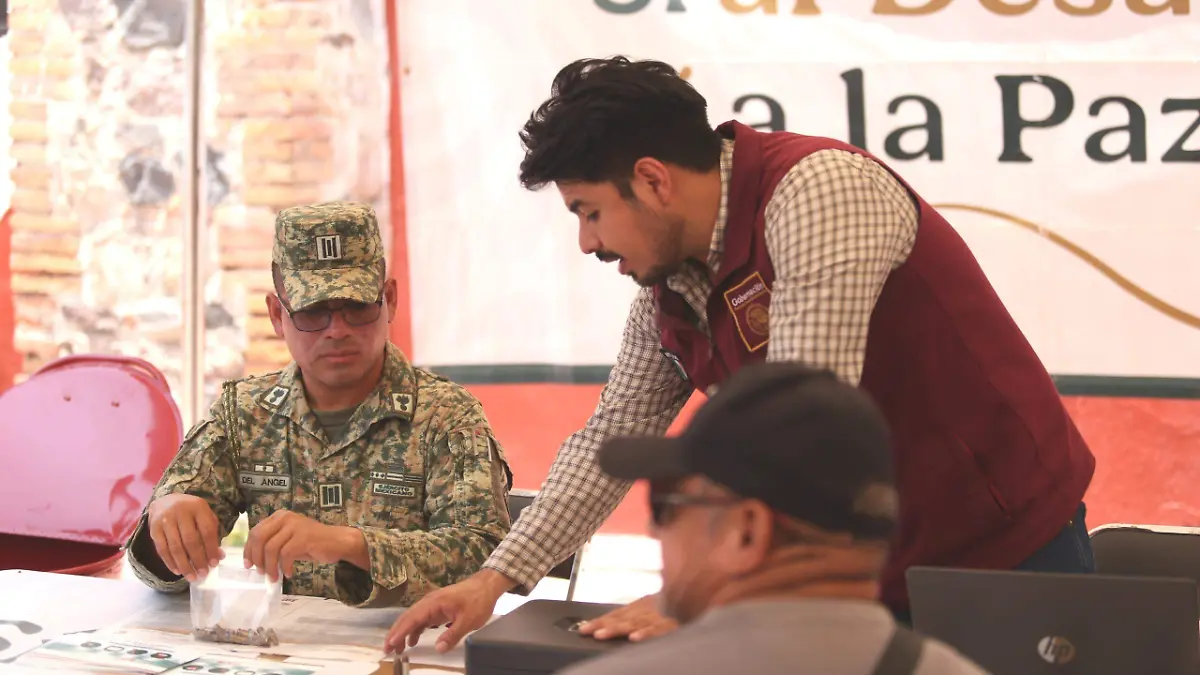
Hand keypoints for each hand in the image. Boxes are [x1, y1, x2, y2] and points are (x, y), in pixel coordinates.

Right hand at [147, 494, 224, 581]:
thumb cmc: (191, 512)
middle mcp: (181, 511)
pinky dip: (170, 562)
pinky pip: (162, 549)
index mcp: (198, 507)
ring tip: (191, 577)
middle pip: (190, 540)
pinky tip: (177, 571)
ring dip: (184, 565)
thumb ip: (213, 535)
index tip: (215, 563)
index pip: (207, 531)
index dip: (211, 549)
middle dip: (198, 560)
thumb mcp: (205, 517)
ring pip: (175, 547)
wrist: (165, 500)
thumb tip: (219, 557)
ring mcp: (165, 519)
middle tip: (203, 574)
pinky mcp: (153, 528)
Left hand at [243, 509, 343, 581]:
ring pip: (271, 548)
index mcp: (279, 517)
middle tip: (260, 572)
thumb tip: (255, 560)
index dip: (248, 550)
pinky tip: (289, 573)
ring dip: (270, 567)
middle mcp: (285, 518)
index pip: (256, 532)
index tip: (248, 564)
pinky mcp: (304, 537)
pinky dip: (285, 567)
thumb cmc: (313, 543)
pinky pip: (286, 555)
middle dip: (256, 557)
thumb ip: (273, 544)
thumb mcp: (289, 540)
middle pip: (259, 538)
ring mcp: (295, 526)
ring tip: (273, 577)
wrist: (338, 541)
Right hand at [384, 569, 513, 654]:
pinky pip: (422, 619)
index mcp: (434, 603)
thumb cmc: (478, 600)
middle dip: (396, 633)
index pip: (412, 618)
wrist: (487, 585)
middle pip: (408, 618)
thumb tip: (438, 648)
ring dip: (403, 633)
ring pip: (413, 619)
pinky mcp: (438, 608)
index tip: (390, 644)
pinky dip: (415, 630)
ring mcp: (433, 604)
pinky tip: (412, 641)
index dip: (399, 632)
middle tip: (387, 650)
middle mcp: (429, 602)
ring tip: (397, 649)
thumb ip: (452, 634)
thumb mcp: (468, 620)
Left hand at [577, 593, 677, 641]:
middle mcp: (647, 609)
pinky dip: (646, 633)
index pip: (617, 614)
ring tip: (602, 634)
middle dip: (603, 624)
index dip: (600, 620)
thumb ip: (638, 614)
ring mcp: (659, 616)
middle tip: (586, 630)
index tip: (583, 628)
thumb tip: (616, 623)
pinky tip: (635, 638)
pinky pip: (658, 629)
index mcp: (642, 605)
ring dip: (618, 629)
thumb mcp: (655, 607)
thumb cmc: (676, 605)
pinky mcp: (672, 624)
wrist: (700, 593)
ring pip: (635, 623)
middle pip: (621, 618)